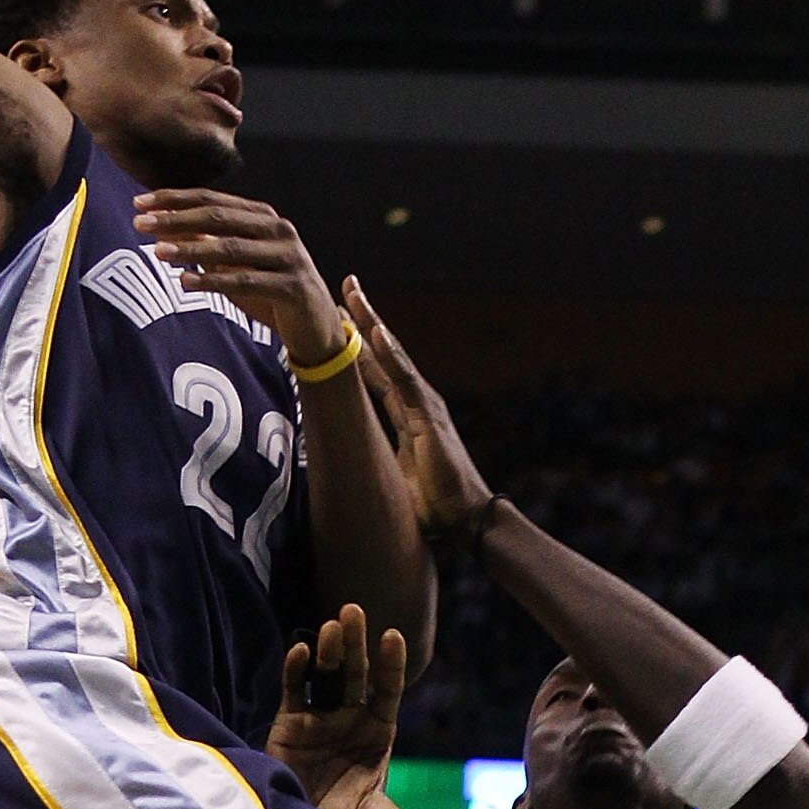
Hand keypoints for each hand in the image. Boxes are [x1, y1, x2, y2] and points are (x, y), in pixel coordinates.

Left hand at [132, 192, 341, 366]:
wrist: (315, 326)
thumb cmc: (270, 291)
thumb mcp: (235, 265)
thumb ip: (207, 245)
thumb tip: (164, 228)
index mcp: (263, 217)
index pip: (212, 201)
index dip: (175, 199)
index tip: (140, 203)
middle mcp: (278, 230)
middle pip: (220, 218)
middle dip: (176, 218)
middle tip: (140, 222)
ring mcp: (288, 257)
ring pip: (231, 248)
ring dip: (191, 249)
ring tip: (158, 251)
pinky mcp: (292, 287)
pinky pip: (247, 282)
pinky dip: (214, 281)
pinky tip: (186, 281)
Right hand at [267, 605, 406, 808]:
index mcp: (376, 729)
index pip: (388, 690)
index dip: (391, 664)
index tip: (392, 636)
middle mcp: (350, 715)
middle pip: (356, 673)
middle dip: (355, 643)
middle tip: (353, 610)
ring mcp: (320, 715)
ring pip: (325, 674)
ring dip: (328, 650)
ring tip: (330, 626)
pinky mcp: (290, 721)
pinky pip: (294, 690)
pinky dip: (295, 670)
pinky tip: (299, 651)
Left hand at [342, 282, 491, 540]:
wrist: (468, 522)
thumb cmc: (435, 509)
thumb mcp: (393, 480)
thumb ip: (374, 464)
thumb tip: (342, 473)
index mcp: (408, 416)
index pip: (376, 374)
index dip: (357, 348)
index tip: (339, 321)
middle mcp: (418, 404)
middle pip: (383, 354)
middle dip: (363, 319)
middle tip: (345, 286)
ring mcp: (426, 407)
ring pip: (392, 356)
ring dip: (372, 324)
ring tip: (353, 294)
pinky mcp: (430, 417)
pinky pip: (405, 380)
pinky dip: (390, 354)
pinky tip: (375, 331)